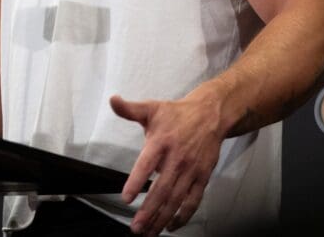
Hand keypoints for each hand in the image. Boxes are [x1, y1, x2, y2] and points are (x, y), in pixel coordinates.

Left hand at [111, 94, 222, 235]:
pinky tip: (171, 226)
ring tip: (149, 232)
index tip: (127, 198)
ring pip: (176, 199)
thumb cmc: (177, 114)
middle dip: (149, 211)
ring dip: (162, 218)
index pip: (146, 164)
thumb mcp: (152, 108)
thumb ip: (130, 109)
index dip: (136, 181)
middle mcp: (177, 158)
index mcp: (161, 142)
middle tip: (136, 228)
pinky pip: (193, 200)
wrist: (211, 114)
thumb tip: (112, 100)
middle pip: (162, 189)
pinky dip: (183, 216)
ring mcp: (191, 170)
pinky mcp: (203, 177)